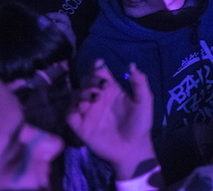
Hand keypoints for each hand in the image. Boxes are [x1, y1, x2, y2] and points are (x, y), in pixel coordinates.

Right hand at [68, 61, 158, 180]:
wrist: (133, 148)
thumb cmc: (140, 123)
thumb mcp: (144, 101)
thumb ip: (140, 83)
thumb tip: (132, 65)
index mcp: (111, 90)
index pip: (99, 73)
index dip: (97, 66)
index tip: (99, 64)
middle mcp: (97, 98)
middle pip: (85, 81)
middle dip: (90, 80)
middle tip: (101, 86)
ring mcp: (88, 112)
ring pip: (75, 95)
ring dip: (81, 93)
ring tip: (94, 98)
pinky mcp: (80, 126)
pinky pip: (69, 115)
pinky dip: (71, 110)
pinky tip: (80, 110)